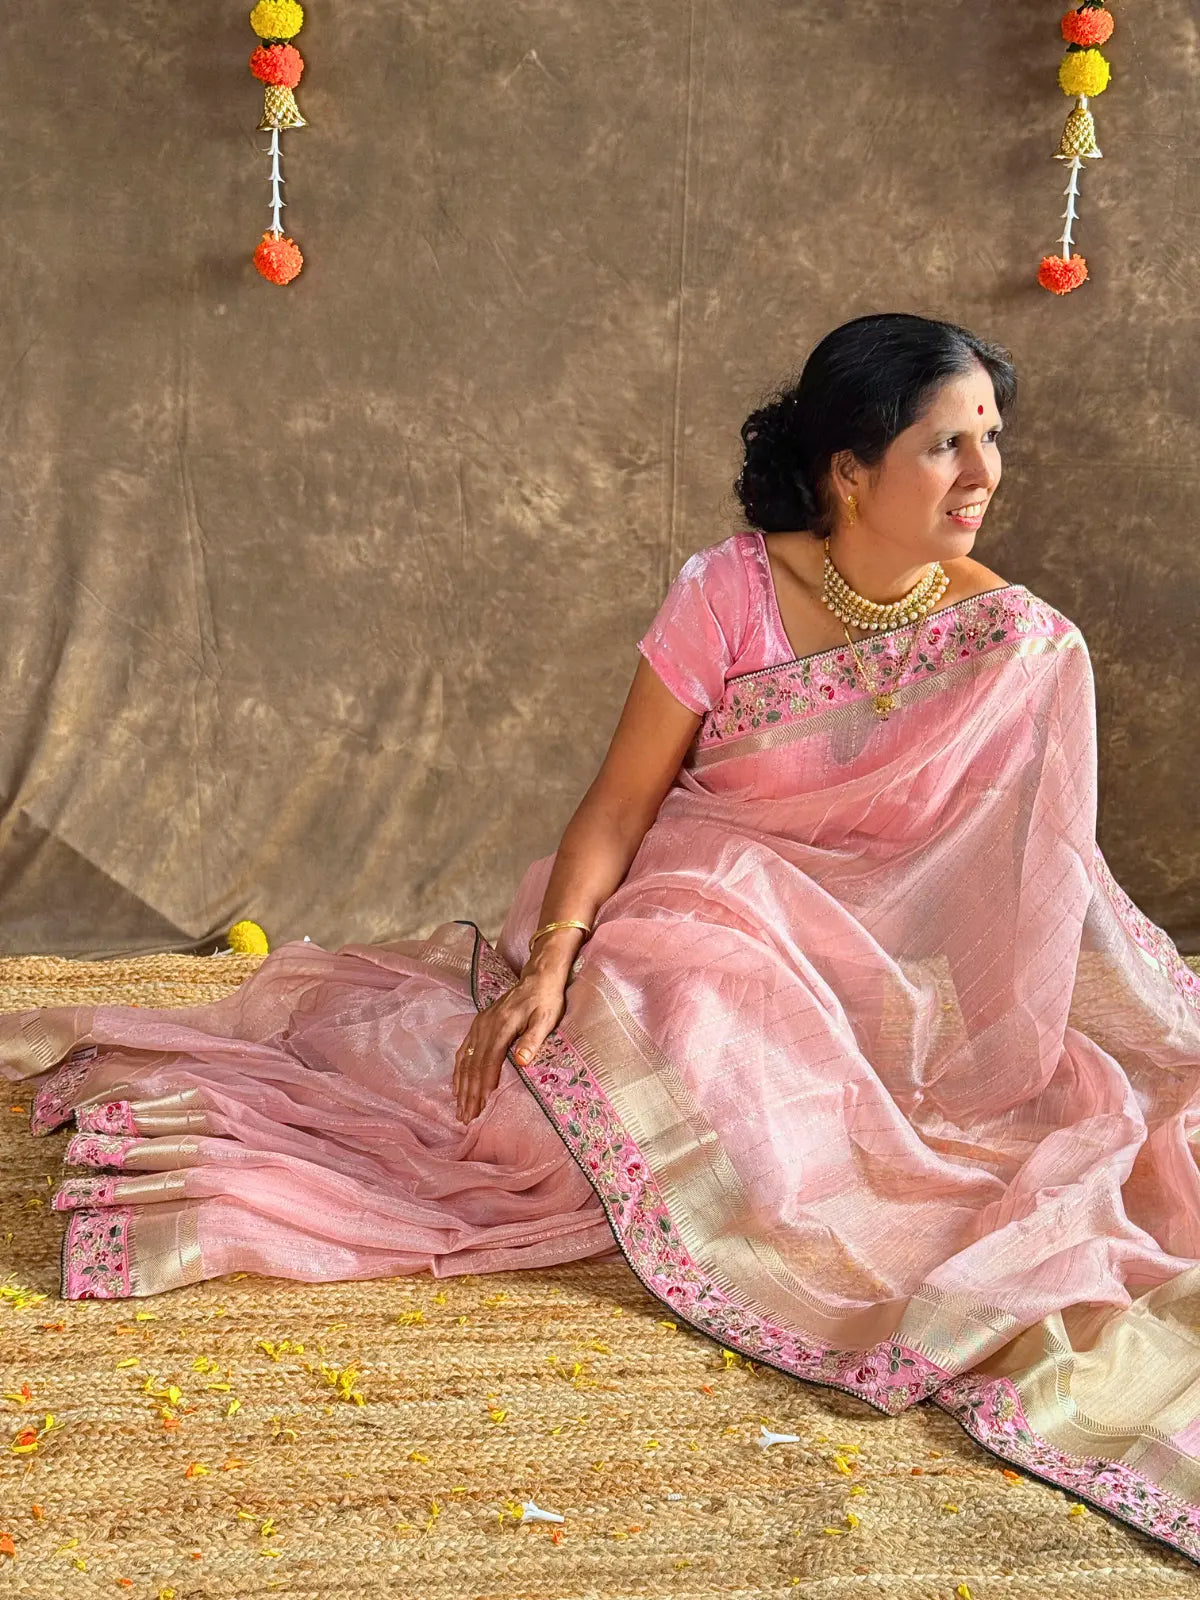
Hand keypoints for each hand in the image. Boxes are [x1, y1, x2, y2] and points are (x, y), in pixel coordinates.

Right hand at [452, 971, 566, 1123]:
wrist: (538, 978)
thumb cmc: (546, 1001)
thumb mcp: (546, 1019)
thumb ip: (533, 1040)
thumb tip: (521, 1061)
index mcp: (502, 1026)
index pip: (489, 1062)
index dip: (483, 1086)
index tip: (480, 1107)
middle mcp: (485, 1026)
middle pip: (473, 1065)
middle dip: (469, 1093)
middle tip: (466, 1117)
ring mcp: (479, 1026)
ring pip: (466, 1060)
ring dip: (461, 1086)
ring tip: (460, 1109)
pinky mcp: (479, 1025)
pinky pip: (464, 1051)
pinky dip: (459, 1070)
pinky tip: (456, 1085)